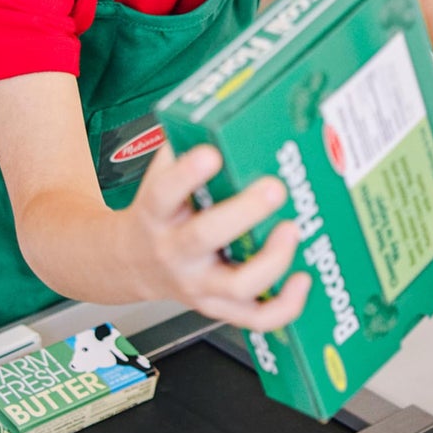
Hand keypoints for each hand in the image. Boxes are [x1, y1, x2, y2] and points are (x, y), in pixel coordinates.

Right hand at [123, 142, 310, 327]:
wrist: (129, 263)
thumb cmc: (158, 213)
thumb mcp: (158, 176)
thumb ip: (183, 148)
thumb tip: (220, 114)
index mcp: (155, 215)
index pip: (162, 193)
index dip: (186, 175)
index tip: (210, 154)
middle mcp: (174, 253)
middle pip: (204, 238)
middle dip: (244, 212)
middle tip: (274, 188)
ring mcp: (198, 285)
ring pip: (235, 285)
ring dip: (271, 261)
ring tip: (292, 230)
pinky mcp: (219, 307)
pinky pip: (255, 318)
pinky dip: (284, 305)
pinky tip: (303, 279)